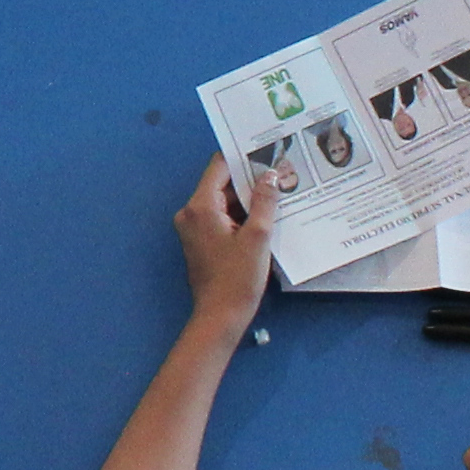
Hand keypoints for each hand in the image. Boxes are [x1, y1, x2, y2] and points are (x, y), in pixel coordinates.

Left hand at [175, 152, 289, 330]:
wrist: (220, 316)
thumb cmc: (238, 278)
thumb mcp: (258, 236)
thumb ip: (264, 201)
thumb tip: (269, 174)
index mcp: (200, 206)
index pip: (219, 166)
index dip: (243, 158)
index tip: (266, 153)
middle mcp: (190, 212)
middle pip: (220, 183)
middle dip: (248, 180)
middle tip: (279, 173)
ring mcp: (193, 227)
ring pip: (222, 201)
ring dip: (246, 199)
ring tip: (277, 193)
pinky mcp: (200, 241)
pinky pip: (220, 217)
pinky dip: (239, 215)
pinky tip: (264, 216)